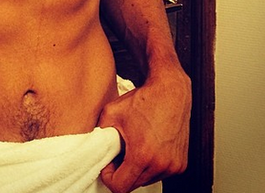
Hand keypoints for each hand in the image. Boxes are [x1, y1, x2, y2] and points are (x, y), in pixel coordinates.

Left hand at [98, 72, 190, 192]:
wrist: (170, 91)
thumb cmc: (143, 100)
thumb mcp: (111, 113)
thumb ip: (99, 133)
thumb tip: (93, 147)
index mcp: (142, 155)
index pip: (120, 187)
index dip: (109, 177)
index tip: (107, 164)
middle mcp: (161, 165)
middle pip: (133, 185)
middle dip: (122, 172)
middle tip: (118, 153)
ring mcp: (174, 166)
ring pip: (147, 180)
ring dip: (137, 170)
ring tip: (133, 147)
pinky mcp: (181, 164)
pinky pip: (159, 174)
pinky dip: (150, 166)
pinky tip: (145, 147)